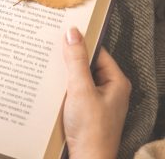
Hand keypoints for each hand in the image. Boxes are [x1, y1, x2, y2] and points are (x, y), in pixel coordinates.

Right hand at [62, 27, 130, 158]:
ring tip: (47, 66)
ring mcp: (97, 102)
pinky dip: (62, 89)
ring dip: (64, 75)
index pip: (98, 52)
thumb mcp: (82, 90)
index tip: (64, 33)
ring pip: (78, 79)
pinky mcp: (86, 113)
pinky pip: (73, 93)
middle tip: (51, 48)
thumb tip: (73, 33)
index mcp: (116, 82)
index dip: (81, 43)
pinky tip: (49, 87)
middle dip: (69, 59)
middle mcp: (109, 91)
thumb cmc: (92, 131)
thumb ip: (77, 61)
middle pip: (87, 65)